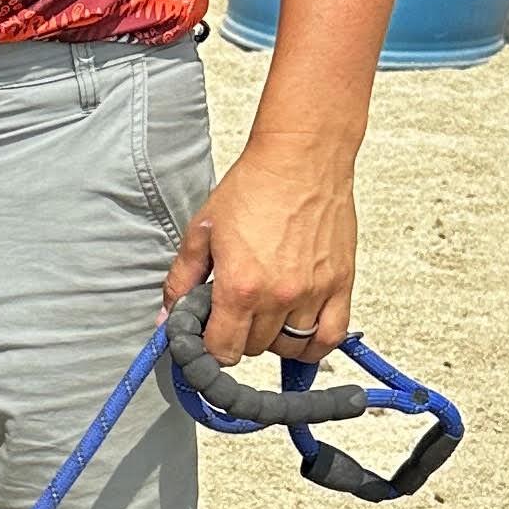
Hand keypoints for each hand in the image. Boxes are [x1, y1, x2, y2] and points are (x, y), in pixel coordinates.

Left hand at [164, 139, 357, 364]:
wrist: (300, 160)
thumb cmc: (253, 188)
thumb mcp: (201, 231)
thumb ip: (181, 279)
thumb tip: (168, 316)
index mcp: (240, 286)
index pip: (223, 349)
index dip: (212, 347)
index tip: (212, 334)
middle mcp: (278, 296)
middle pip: (255, 349)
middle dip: (241, 336)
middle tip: (236, 312)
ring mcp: (313, 293)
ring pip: (292, 346)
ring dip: (275, 339)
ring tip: (266, 315)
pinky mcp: (340, 283)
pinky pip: (331, 336)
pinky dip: (314, 342)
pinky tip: (300, 329)